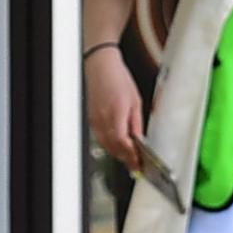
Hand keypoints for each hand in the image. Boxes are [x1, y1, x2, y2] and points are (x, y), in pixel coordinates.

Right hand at [87, 46, 146, 167]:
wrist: (101, 67)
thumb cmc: (118, 79)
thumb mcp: (135, 101)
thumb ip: (136, 123)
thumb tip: (140, 140)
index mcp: (116, 114)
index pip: (123, 143)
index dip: (131, 156)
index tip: (139, 163)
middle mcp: (103, 119)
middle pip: (114, 148)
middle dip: (126, 158)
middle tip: (137, 165)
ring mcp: (96, 121)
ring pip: (107, 145)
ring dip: (118, 154)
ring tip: (130, 158)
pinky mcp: (92, 120)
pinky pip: (102, 138)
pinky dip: (111, 145)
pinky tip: (118, 146)